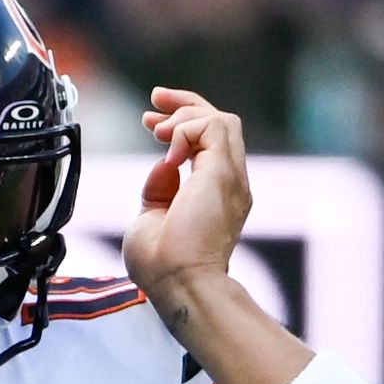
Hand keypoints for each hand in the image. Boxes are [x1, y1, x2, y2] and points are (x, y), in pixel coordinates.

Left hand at [120, 87, 251, 295]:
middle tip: (155, 100)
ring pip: (221, 120)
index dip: (183, 126)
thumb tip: (163, 166)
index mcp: (216, 195)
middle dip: (186, 105)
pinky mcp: (223, 174)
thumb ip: (159, 190)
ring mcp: (231, 179)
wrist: (179, 283)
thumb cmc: (162, 266)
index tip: (152, 123)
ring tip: (157, 128)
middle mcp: (230, 184)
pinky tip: (167, 145)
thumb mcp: (152, 217)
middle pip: (220, 125)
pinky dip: (186, 128)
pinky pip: (212, 127)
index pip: (211, 145)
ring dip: (186, 115)